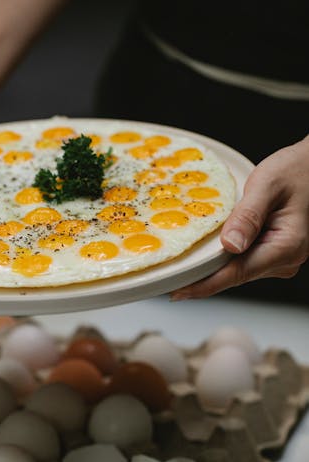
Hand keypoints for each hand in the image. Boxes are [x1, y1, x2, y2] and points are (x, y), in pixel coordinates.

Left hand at [171, 136, 308, 298]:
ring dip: (210, 267)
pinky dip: (222, 258)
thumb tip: (230, 245)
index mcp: (286, 246)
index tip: (178, 291)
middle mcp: (284, 260)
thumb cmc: (296, 170)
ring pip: (236, 270)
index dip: (204, 285)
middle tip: (167, 280)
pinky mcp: (272, 255)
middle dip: (201, 277)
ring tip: (180, 266)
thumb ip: (248, 215)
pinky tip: (203, 253)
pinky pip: (242, 261)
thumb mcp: (268, 184)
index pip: (237, 274)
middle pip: (234, 275)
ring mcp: (279, 260)